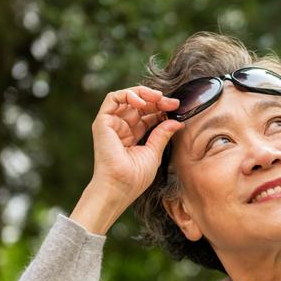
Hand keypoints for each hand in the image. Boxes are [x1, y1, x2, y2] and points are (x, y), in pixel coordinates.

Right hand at [88, 86, 183, 206]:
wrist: (119, 187)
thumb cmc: (134, 178)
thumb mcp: (154, 153)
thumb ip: (162, 135)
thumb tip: (177, 122)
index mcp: (132, 135)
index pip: (147, 114)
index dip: (161, 108)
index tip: (176, 108)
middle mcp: (121, 127)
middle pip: (139, 104)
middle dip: (157, 100)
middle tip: (172, 103)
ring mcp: (111, 124)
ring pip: (126, 97)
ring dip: (144, 94)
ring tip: (159, 98)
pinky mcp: (102, 122)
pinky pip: (113, 98)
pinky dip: (128, 95)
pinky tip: (143, 102)